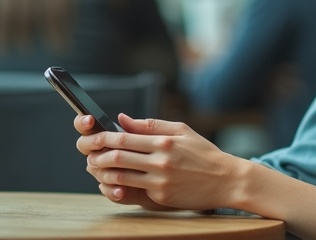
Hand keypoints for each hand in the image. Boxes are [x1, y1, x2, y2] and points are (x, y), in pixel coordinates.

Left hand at [76, 113, 240, 210]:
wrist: (227, 179)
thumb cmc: (204, 153)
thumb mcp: (181, 131)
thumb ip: (151, 125)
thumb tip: (123, 119)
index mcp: (164, 140)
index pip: (123, 137)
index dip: (102, 137)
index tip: (92, 137)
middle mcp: (161, 159)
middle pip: (117, 156)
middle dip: (96, 155)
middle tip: (88, 154)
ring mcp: (160, 179)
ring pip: (120, 176)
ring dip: (102, 173)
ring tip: (96, 168)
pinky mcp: (162, 195)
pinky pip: (132, 190)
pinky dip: (117, 186)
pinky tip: (112, 183)